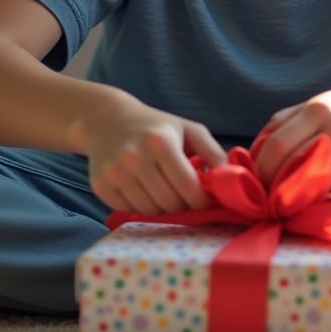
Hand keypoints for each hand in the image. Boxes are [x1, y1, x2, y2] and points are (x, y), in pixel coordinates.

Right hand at [73, 100, 226, 215]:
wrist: (107, 120)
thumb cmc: (156, 126)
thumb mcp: (188, 129)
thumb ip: (213, 151)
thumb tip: (229, 178)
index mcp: (160, 142)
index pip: (188, 186)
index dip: (201, 201)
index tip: (205, 200)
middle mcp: (135, 157)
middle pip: (170, 203)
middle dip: (183, 206)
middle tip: (185, 197)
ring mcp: (115, 172)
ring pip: (150, 211)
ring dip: (162, 209)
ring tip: (164, 192)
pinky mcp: (101, 185)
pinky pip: (129, 211)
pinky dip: (141, 208)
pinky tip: (144, 191)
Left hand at [254, 82, 330, 195]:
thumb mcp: (314, 105)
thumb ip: (282, 122)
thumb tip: (252, 152)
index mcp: (318, 110)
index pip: (278, 146)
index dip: (261, 167)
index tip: (256, 178)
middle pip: (293, 167)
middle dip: (275, 185)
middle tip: (268, 193)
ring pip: (316, 185)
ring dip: (300, 195)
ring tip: (293, 194)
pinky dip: (326, 196)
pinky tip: (323, 190)